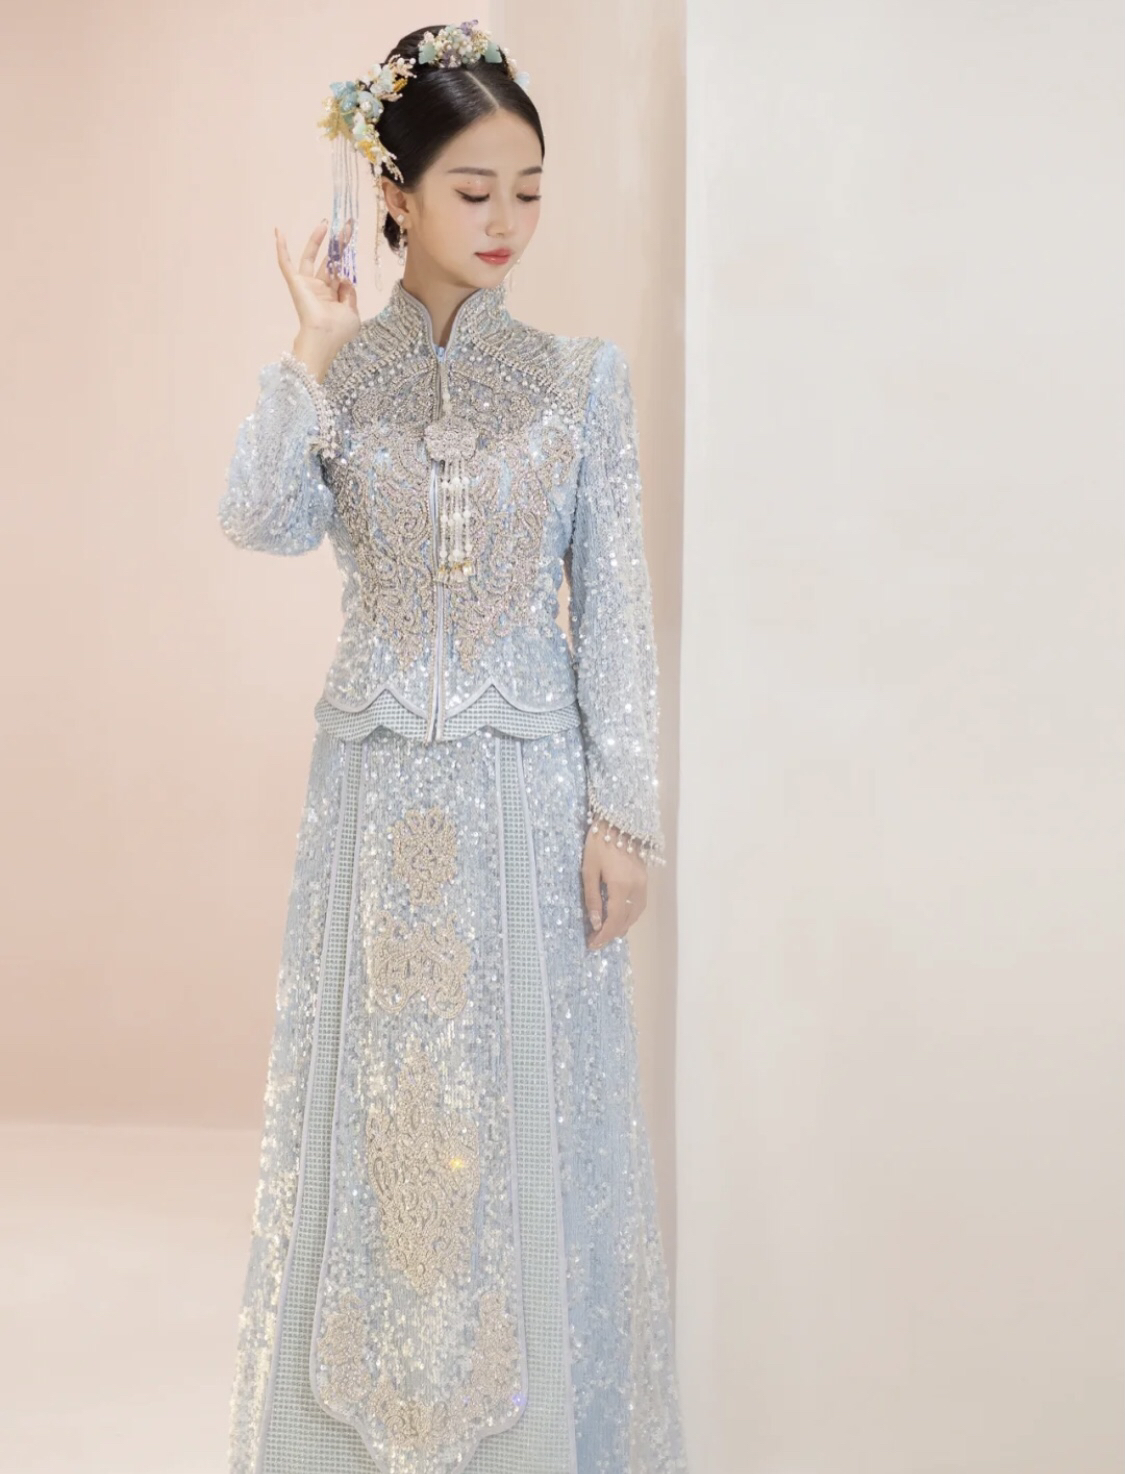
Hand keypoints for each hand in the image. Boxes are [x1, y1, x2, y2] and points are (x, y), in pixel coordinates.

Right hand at [275, 220, 360, 358]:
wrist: (324, 337)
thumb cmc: (338, 330)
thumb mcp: (352, 312)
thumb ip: (350, 295)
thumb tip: (345, 279)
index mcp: (333, 297)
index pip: (340, 275)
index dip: (348, 264)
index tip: (355, 248)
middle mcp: (319, 289)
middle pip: (328, 261)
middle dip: (338, 244)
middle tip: (347, 226)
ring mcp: (306, 285)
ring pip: (310, 257)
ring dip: (316, 240)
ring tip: (325, 223)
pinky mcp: (295, 282)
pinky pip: (285, 263)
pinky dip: (281, 248)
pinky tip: (279, 232)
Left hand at [582, 822, 647, 949]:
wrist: (618, 820)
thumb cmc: (598, 843)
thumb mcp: (589, 870)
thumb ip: (592, 898)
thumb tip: (595, 923)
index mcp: (620, 886)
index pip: (614, 920)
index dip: (604, 935)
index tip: (592, 944)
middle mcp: (636, 887)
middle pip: (627, 920)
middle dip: (612, 934)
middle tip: (596, 942)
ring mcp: (643, 883)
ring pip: (636, 913)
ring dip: (622, 926)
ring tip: (607, 933)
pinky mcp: (645, 878)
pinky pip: (640, 904)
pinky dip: (630, 915)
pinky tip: (620, 917)